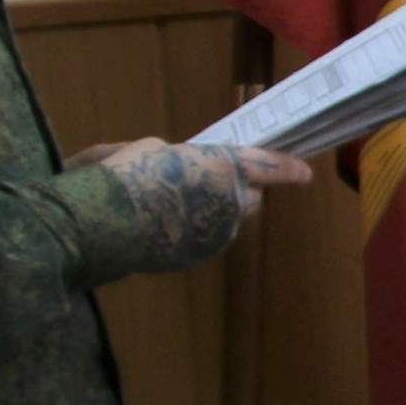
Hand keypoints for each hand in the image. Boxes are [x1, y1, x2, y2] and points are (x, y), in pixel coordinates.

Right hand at [67, 135, 309, 272]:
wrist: (100, 222)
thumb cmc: (125, 174)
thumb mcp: (151, 148)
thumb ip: (182, 158)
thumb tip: (182, 166)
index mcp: (222, 167)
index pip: (268, 166)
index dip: (287, 168)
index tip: (305, 172)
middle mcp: (228, 203)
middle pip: (250, 197)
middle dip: (240, 190)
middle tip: (212, 181)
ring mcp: (214, 234)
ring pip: (226, 220)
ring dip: (212, 211)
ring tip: (175, 203)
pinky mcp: (196, 256)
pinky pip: (203, 238)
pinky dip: (192, 230)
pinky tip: (163, 224)